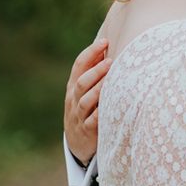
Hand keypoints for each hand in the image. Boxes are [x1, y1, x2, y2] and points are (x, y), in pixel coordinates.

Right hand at [64, 38, 110, 163]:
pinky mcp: (87, 130)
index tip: (104, 41)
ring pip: (86, 101)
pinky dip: (100, 114)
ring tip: (111, 80)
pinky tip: (109, 107)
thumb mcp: (85, 90)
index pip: (79, 65)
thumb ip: (93, 70)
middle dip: (95, 71)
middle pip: (82, 82)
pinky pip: (93, 122)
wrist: (77, 143)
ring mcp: (79, 115)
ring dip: (98, 90)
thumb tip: (106, 45)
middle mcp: (74, 99)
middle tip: (110, 61)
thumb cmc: (86, 109)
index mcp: (74, 86)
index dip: (91, 52)